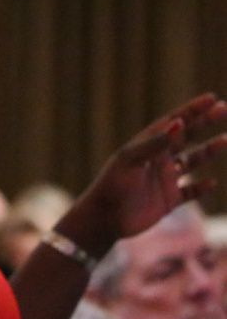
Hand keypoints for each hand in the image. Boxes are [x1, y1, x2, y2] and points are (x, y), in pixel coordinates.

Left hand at [57, 94, 226, 252]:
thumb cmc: (112, 187)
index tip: (211, 98)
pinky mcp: (168, 201)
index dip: (191, 110)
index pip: (172, 123)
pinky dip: (201, 187)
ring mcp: (163, 180)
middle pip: (185, 137)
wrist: (103, 220)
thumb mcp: (131, 162)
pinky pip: (190, 191)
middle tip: (223, 109)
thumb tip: (179, 122)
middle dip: (203, 123)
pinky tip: (212, 182)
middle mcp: (156, 160)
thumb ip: (154, 144)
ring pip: (191, 162)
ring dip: (207, 152)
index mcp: (146, 147)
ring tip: (225, 140)